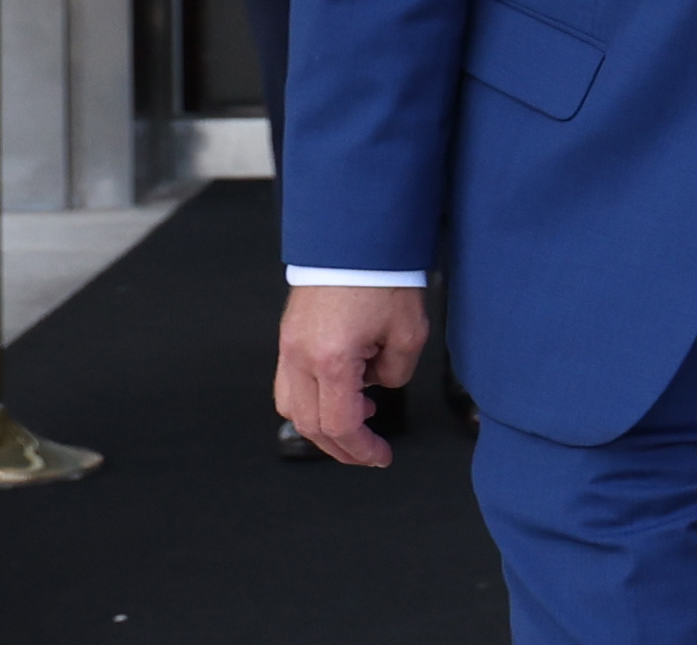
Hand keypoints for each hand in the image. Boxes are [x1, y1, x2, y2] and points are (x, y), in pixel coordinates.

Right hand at [272, 285, 428, 465]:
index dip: (361, 448)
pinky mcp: (288, 337)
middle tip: (368, 453)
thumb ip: (396, 371)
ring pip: (291, 408)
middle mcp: (300, 358)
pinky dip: (311, 399)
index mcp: (331, 360)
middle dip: (341, 446)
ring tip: (357, 417)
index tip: (380, 457)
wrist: (355, 240)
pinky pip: (288, 384)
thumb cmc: (382, 276)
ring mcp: (288, 347)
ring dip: (322, 424)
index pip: (339, 424)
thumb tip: (379, 386)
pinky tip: (340, 391)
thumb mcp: (409, 332)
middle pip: (309, 425)